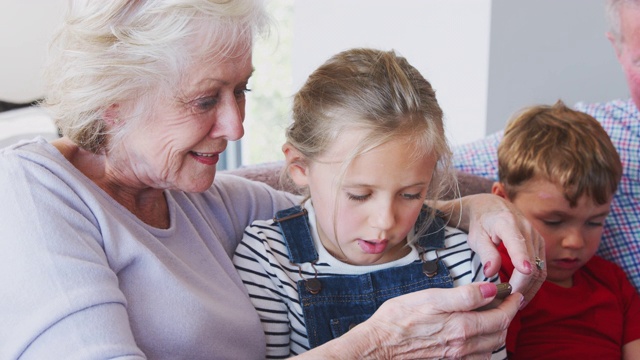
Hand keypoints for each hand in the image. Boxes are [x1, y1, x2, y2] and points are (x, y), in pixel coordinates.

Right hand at [302, 282, 521, 358]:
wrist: (378, 347)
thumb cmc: (397, 320)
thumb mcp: (429, 298)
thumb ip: (463, 295)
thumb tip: (490, 290)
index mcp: (461, 327)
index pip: (500, 317)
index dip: (511, 304)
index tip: (513, 294)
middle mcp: (463, 347)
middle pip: (500, 334)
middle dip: (507, 317)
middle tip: (507, 303)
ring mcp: (456, 358)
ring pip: (491, 349)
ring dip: (498, 333)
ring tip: (494, 318)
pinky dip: (485, 349)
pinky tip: (477, 338)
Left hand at [446, 193, 545, 303]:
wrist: (491, 207)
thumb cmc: (481, 223)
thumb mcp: (476, 236)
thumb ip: (485, 252)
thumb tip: (491, 272)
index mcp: (507, 223)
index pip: (517, 242)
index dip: (521, 257)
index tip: (524, 271)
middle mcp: (526, 229)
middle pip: (531, 262)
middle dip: (521, 285)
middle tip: (508, 301)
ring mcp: (536, 237)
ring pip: (540, 268)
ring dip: (530, 288)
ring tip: (516, 303)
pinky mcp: (540, 245)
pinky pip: (542, 268)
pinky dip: (534, 283)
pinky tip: (523, 294)